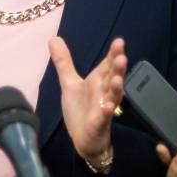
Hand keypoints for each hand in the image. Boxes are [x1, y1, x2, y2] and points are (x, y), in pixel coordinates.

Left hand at [49, 36, 126, 166]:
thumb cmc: (81, 109)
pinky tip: (109, 106)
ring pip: (112, 97)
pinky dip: (107, 111)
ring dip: (115, 88)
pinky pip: (104, 117)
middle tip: (122, 56)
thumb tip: (54, 38)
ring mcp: (103, 108)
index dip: (113, 54)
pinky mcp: (99, 123)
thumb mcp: (69, 83)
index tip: (119, 41)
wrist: (83, 138)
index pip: (107, 65)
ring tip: (117, 80)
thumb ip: (64, 62)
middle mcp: (103, 93)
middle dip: (118, 68)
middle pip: (113, 78)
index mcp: (97, 82)